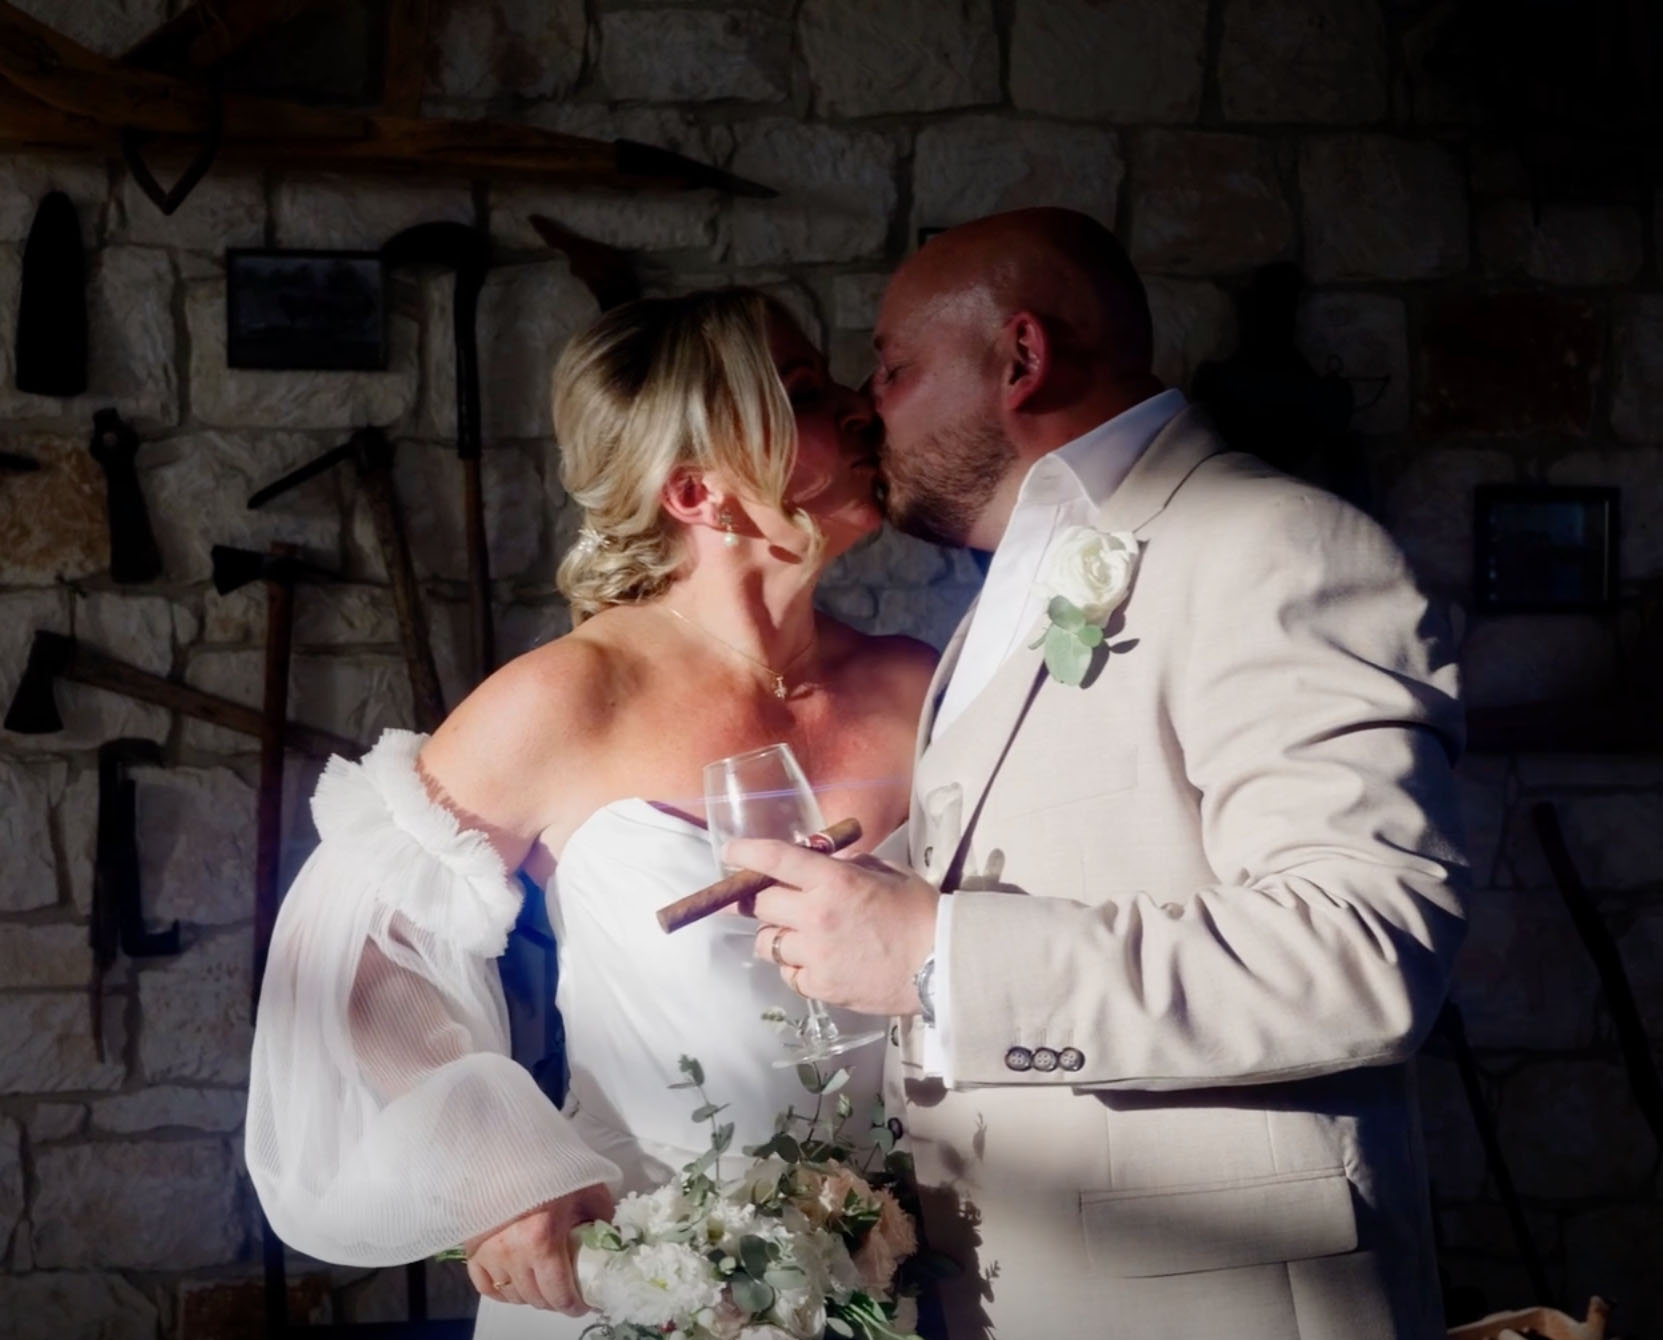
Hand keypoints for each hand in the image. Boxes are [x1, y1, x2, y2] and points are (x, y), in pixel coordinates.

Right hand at [464, 1182, 613, 1311]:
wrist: (513, 1148)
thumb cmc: (552, 1167)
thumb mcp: (588, 1190)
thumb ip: (603, 1219)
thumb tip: (614, 1243)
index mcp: (542, 1240)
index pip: (559, 1294)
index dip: (575, 1306)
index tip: (584, 1303)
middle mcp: (512, 1252)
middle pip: (536, 1299)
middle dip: (555, 1301)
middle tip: (567, 1292)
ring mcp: (489, 1252)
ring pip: (512, 1295)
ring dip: (531, 1296)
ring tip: (544, 1284)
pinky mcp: (473, 1247)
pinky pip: (485, 1285)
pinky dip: (501, 1291)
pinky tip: (515, 1284)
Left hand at [734, 840, 938, 1015]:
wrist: (942, 964)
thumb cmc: (920, 912)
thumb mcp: (886, 872)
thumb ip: (848, 865)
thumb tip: (820, 861)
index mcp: (833, 880)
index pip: (774, 859)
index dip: (744, 854)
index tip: (729, 854)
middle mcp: (816, 916)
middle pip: (760, 904)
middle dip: (757, 899)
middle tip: (760, 900)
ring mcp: (815, 955)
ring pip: (767, 943)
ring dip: (775, 935)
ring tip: (797, 935)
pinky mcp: (820, 987)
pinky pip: (788, 973)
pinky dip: (794, 966)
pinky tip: (815, 962)